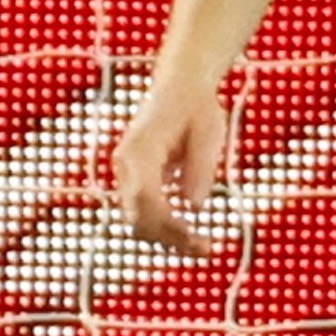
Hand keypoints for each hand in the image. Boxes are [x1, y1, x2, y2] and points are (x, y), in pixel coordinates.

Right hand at [111, 67, 236, 259]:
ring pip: (137, 220)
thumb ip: (201, 168)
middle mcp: (125, 163)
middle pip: (137, 216)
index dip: (168, 225)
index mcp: (140, 148)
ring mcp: (127, 173)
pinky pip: (143, 212)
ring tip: (202, 248)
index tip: (195, 238)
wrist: (180, 85)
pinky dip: (164, 228)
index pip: (145, 198)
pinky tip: (190, 237)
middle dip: (169, 239)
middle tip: (206, 249)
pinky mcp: (135, 180)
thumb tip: (193, 207)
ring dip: (166, 239)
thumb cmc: (197, 105)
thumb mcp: (209, 132)